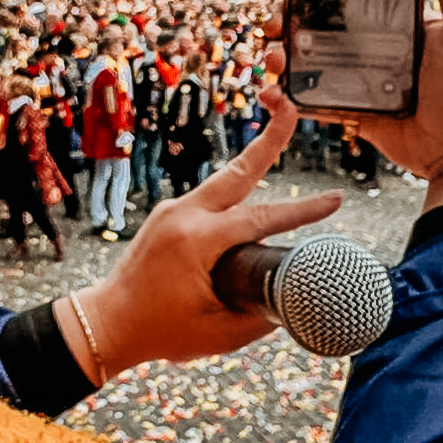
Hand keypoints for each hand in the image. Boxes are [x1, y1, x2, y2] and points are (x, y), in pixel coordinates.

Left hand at [66, 98, 341, 377]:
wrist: (106, 323)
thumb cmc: (159, 332)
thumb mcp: (218, 334)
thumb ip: (261, 318)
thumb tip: (294, 303)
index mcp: (196, 241)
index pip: (261, 218)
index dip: (303, 210)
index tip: (336, 200)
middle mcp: (183, 216)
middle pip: (237, 171)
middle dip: (268, 140)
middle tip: (290, 107)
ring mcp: (172, 212)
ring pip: (223, 181)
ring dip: (253, 162)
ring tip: (279, 133)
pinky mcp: (167, 217)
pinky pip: (209, 198)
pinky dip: (235, 192)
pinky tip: (253, 196)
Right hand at [261, 0, 442, 224]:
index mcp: (396, 21)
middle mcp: (374, 45)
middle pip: (318, 19)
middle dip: (286, 11)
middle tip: (270, 12)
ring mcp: (360, 78)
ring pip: (308, 58)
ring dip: (282, 52)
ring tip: (273, 54)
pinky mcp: (351, 110)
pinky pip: (311, 98)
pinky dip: (287, 95)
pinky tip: (272, 90)